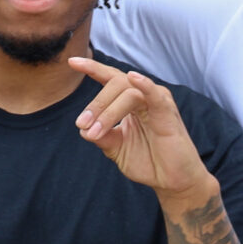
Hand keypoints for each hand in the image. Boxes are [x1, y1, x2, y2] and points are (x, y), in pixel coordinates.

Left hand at [70, 58, 216, 203]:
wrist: (171, 181)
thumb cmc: (148, 162)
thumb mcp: (116, 149)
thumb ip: (101, 136)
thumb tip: (83, 128)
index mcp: (131, 103)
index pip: (110, 79)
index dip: (92, 68)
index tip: (71, 62)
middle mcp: (144, 98)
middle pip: (115, 85)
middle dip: (96, 104)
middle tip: (82, 124)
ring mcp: (157, 103)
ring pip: (128, 93)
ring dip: (108, 110)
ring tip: (95, 130)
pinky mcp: (168, 114)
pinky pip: (155, 95)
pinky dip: (145, 85)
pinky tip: (134, 78)